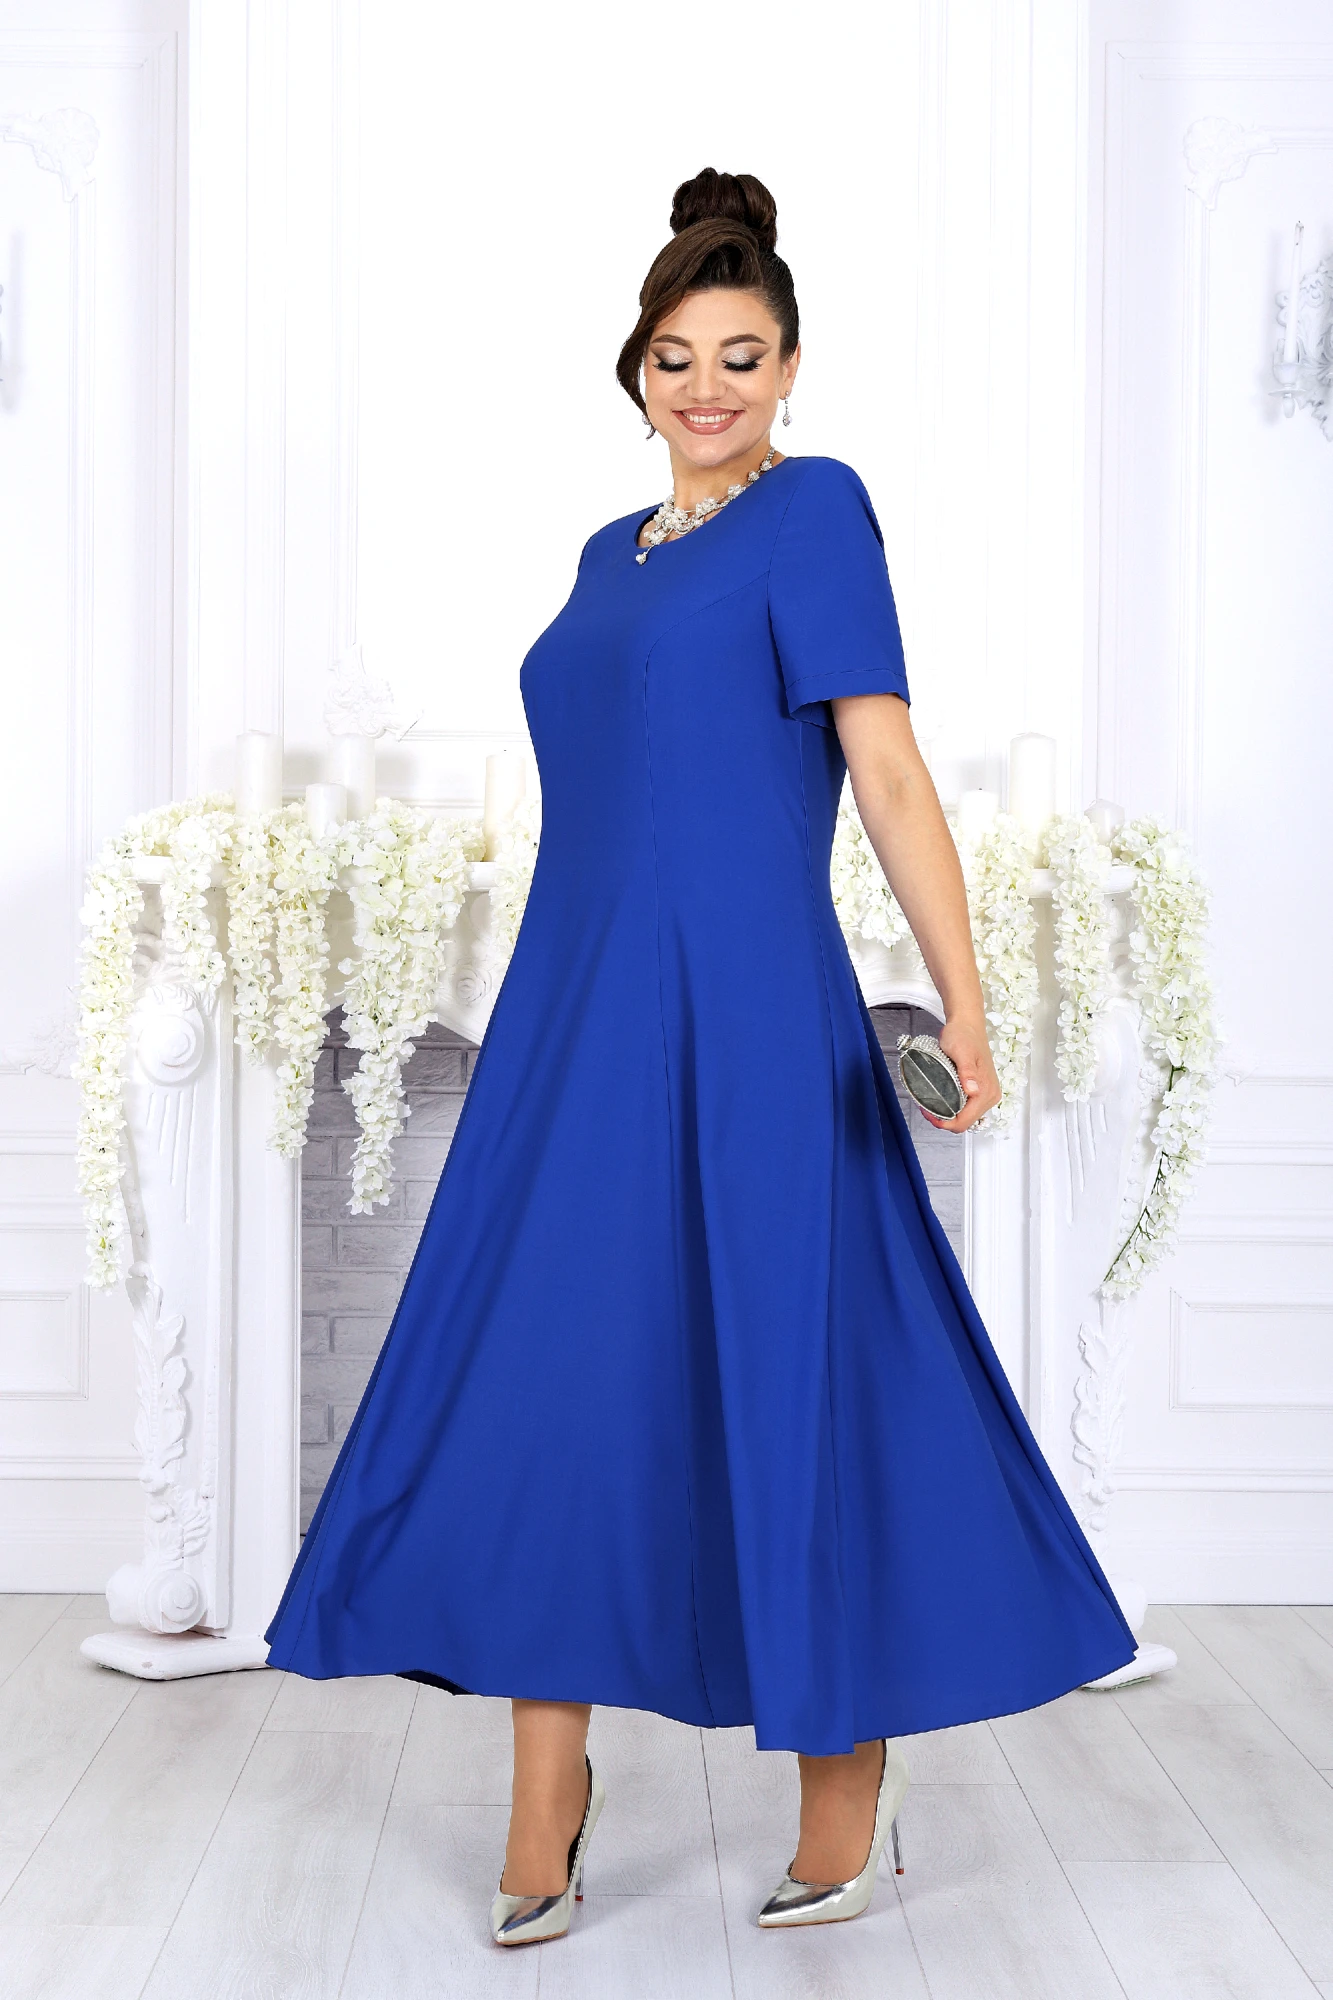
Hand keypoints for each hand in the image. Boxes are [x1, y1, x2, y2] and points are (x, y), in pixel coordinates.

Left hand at [919, 1016, 1000, 1133]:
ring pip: (965, 1117)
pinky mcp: (979, 1090)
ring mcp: (985, 1094)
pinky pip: (965, 1108)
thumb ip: (967, 1071)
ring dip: (948, 1116)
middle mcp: (989, 1096)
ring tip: (931, 1105)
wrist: (967, 1025)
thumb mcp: (962, 1052)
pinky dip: (952, 1108)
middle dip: (944, 1121)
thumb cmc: (963, 1035)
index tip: (928, 1114)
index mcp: (986, 1091)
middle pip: (965, 1122)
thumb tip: (973, 1090)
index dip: (945, 1123)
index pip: (965, 1121)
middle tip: (926, 1109)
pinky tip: (940, 1101)